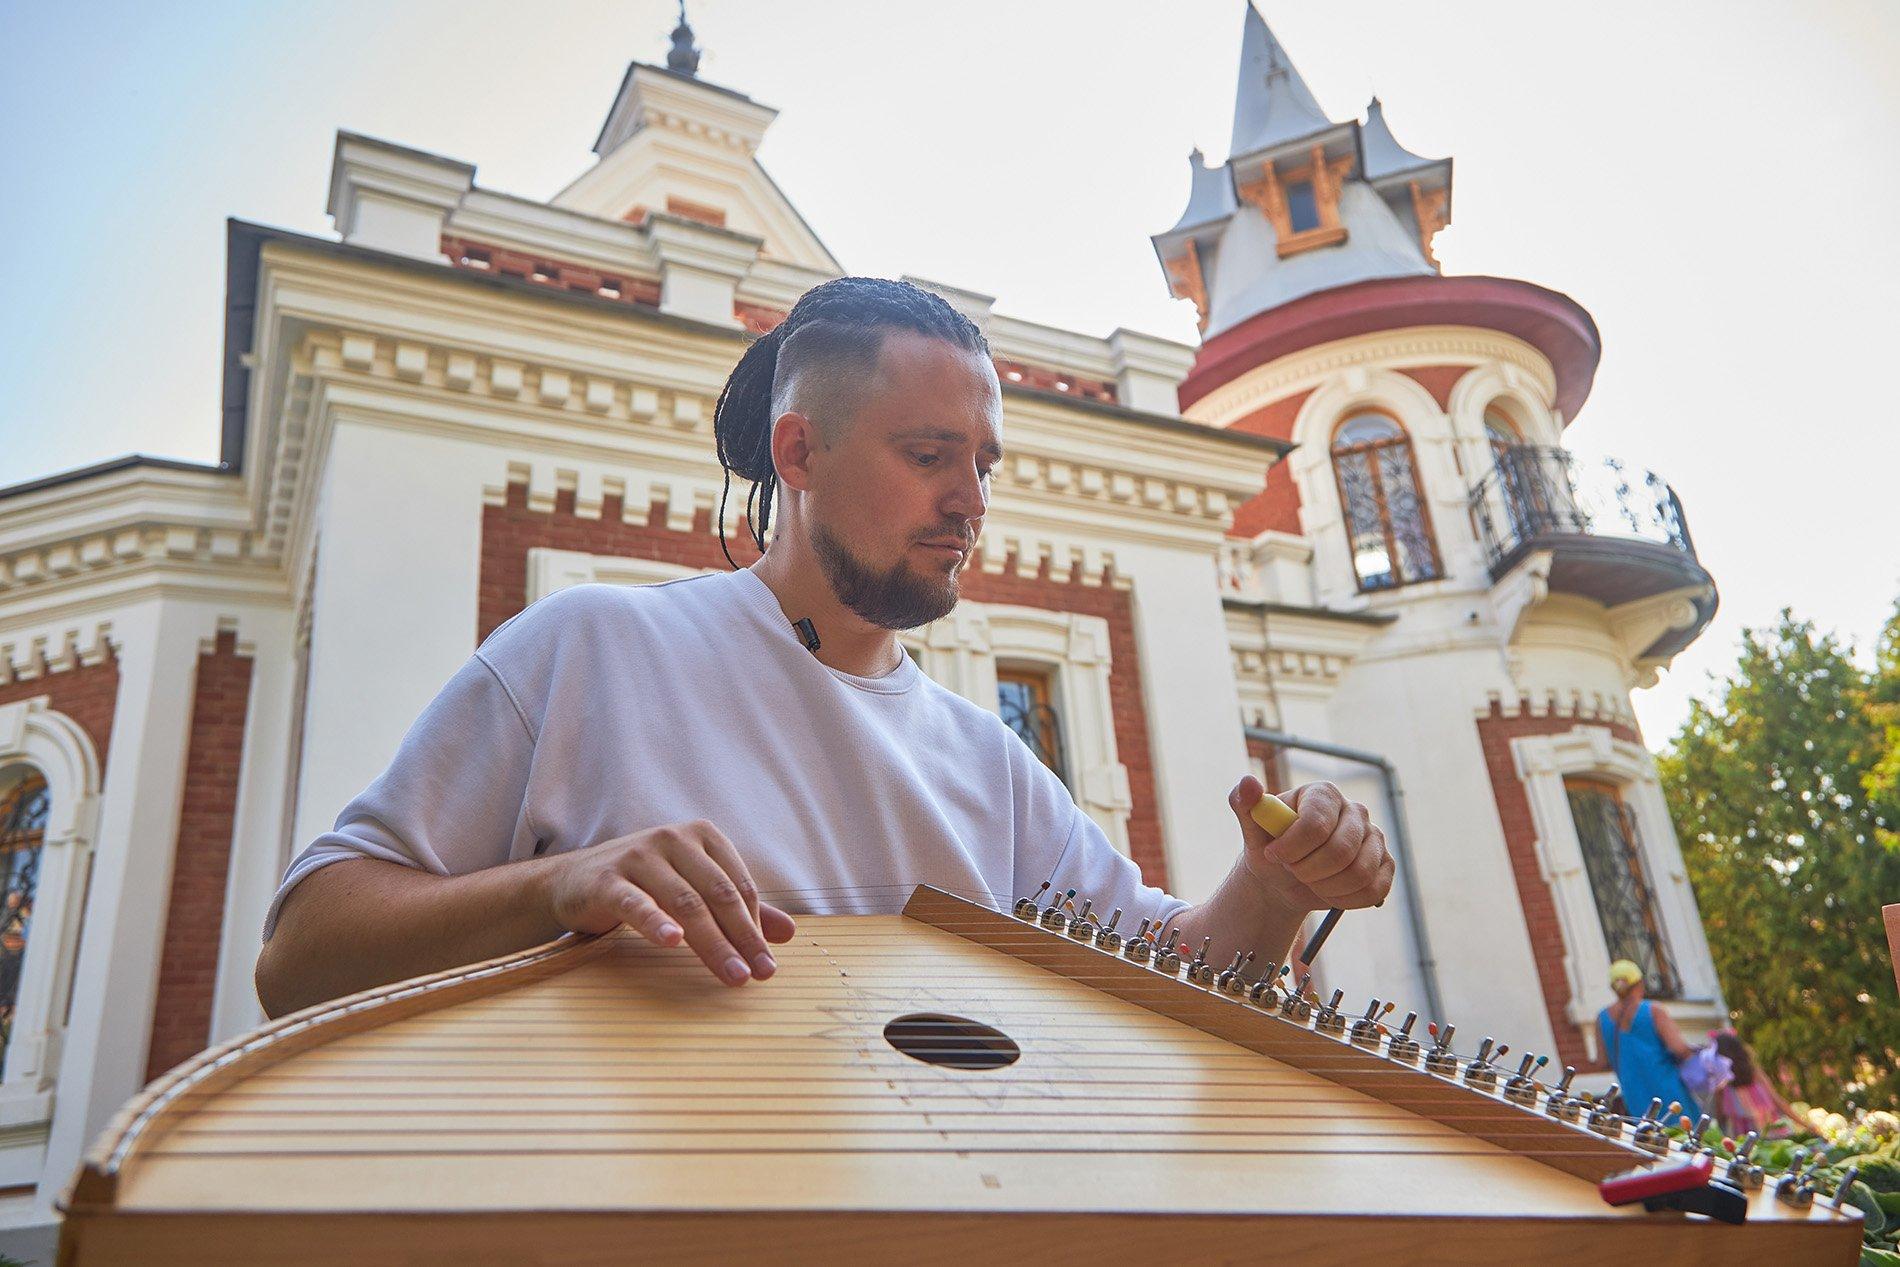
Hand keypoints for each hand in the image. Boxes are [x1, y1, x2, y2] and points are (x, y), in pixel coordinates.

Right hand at [543, 820, 795, 986]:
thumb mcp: (693, 887)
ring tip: (733, 974)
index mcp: (702, 837)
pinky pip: (636, 903)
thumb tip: (789, 933)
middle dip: (742, 938)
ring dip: (713, 942)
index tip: (768, 964)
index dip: (755, 927)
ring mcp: (639, 857)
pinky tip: (672, 942)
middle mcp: (673, 839)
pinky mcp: (607, 880)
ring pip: (685, 903)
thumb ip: (738, 907)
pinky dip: (656, 922)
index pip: (738, 886)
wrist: (574, 881)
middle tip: (759, 974)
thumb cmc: (644, 884)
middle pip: (717, 895)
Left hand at [1227, 777, 1393, 914]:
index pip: (1316, 824)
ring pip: (1360, 873)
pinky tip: (1328, 892)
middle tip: (1292, 870)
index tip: (1273, 855)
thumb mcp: (1251, 828)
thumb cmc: (1269, 846)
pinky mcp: (1385, 864)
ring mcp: (1375, 837)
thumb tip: (1247, 782)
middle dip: (1308, 871)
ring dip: (1325, 887)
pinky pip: (1374, 889)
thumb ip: (1244, 803)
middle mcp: (1355, 811)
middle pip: (1341, 851)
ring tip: (1309, 881)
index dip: (1292, 847)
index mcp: (1323, 794)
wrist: (1284, 877)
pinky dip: (1346, 899)